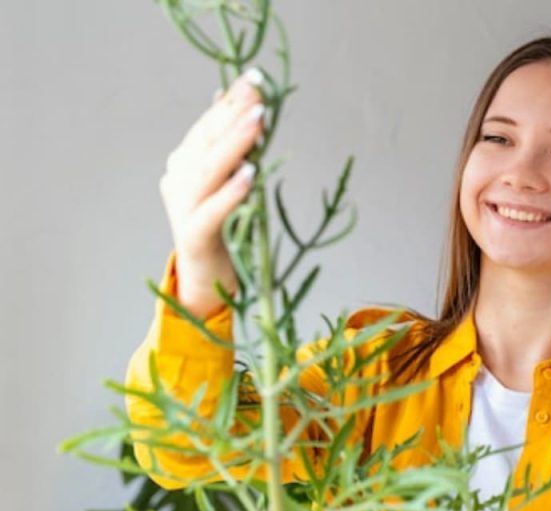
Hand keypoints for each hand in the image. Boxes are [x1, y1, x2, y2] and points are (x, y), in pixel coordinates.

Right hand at [159, 68, 264, 317]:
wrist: (206, 279)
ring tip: (260, 121)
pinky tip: (251, 174)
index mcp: (185, 163)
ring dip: (235, 143)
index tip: (254, 77)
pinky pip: (213, 210)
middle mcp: (179, 179)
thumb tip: (237, 101)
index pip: (208, 124)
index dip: (230, 101)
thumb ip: (231, 146)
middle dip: (234, 113)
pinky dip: (232, 191)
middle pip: (207, 140)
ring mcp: (183, 207)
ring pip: (209, 169)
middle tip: (259, 90)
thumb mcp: (229, 180)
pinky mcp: (194, 235)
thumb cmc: (224, 226)